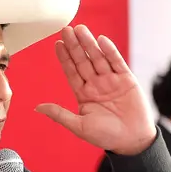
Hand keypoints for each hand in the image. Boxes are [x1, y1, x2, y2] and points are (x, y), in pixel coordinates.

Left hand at [36, 25, 156, 155]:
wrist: (132, 141)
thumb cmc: (106, 136)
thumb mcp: (79, 126)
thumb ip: (59, 114)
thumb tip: (37, 108)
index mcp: (84, 94)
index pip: (71, 72)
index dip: (65, 58)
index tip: (57, 44)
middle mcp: (96, 84)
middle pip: (83, 61)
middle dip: (74, 46)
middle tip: (66, 30)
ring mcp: (111, 80)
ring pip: (98, 58)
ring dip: (89, 44)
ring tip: (80, 29)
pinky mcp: (127, 79)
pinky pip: (117, 62)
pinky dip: (110, 51)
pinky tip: (101, 40)